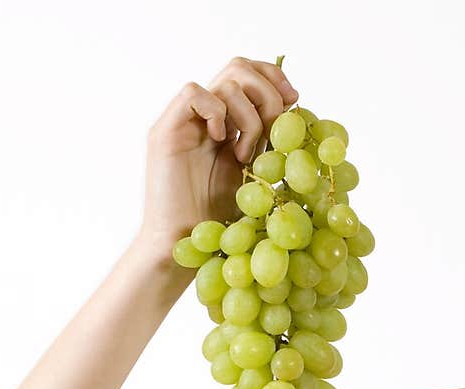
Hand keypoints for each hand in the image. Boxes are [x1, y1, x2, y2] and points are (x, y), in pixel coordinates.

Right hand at [136, 56, 298, 262]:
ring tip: (244, 157)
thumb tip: (298, 114)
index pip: (250, 73)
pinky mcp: (166, 130)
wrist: (186, 246)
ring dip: (248, 118)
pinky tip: (222, 144)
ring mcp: (185, 122)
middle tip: (273, 132)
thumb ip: (271, 147)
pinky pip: (194, 94)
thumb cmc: (220, 223)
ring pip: (225, 82)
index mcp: (228, 123)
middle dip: (267, 94)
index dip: (275, 77)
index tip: (294, 100)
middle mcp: (206, 117)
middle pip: (240, 67)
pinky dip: (216, 113)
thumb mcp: (258, 180)